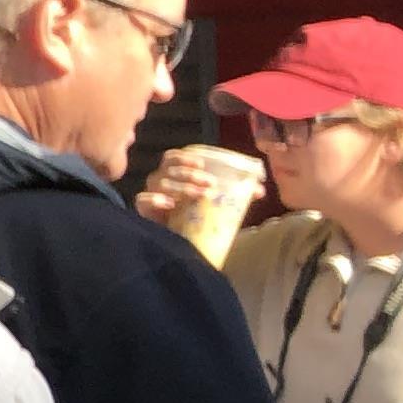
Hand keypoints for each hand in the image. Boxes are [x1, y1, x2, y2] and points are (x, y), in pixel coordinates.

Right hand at [135, 143, 260, 224]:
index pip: (172, 158)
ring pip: (159, 182)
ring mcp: (151, 196)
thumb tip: (259, 190)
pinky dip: (155, 199)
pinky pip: (142, 200)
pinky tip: (169, 204)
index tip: (202, 163)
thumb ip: (234, 195)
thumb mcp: (216, 204)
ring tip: (200, 195)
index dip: (184, 157)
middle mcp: (160, 183)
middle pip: (168, 169)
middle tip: (211, 183)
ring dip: (182, 186)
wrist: (184, 245)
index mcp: (175, 176)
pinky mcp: (144, 212)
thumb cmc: (198, 218)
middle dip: (190, 174)